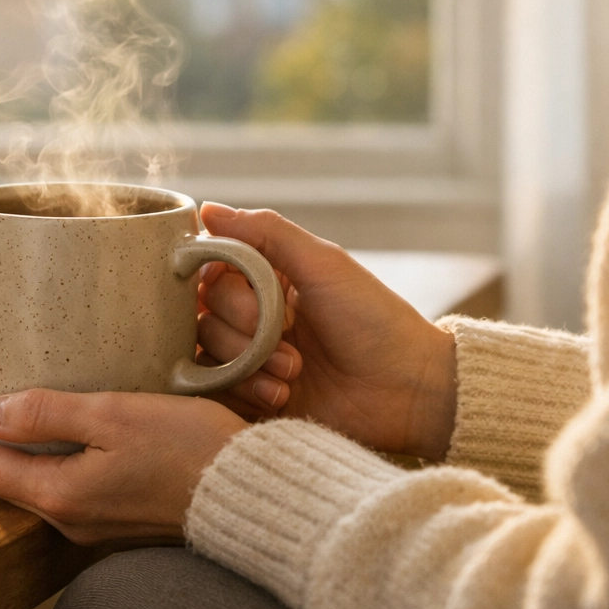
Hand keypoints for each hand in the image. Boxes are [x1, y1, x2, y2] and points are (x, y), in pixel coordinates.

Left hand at [0, 389, 246, 545]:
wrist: (251, 493)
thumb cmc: (188, 446)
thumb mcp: (112, 415)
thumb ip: (45, 413)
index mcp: (61, 494)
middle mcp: (72, 520)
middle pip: (7, 485)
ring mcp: (99, 526)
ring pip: (38, 489)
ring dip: (16, 459)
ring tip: (7, 423)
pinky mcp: (124, 521)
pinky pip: (70, 493)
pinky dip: (50, 466)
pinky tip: (61, 442)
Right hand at [197, 203, 457, 459]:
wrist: (406, 391)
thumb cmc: (372, 319)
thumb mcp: (322, 263)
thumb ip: (264, 231)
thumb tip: (207, 209)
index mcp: (267, 278)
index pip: (210, 271)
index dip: (226, 286)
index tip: (257, 297)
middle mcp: (252, 316)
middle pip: (203, 313)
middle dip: (244, 328)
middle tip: (289, 336)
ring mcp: (250, 359)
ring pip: (205, 353)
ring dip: (247, 364)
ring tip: (294, 371)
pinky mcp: (250, 399)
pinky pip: (215, 393)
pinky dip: (245, 393)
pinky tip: (283, 396)